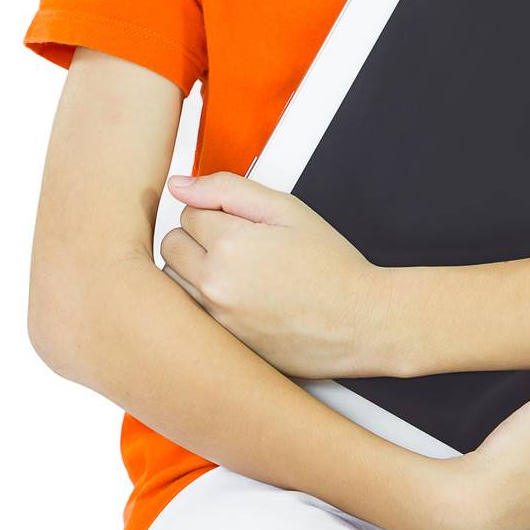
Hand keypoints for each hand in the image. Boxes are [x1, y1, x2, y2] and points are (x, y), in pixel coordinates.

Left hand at [159, 172, 391, 379]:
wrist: (359, 322)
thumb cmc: (330, 265)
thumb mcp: (287, 209)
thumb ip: (227, 189)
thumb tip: (178, 184)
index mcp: (230, 245)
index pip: (188, 211)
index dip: (217, 212)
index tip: (244, 223)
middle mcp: (215, 286)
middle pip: (171, 245)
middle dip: (197, 238)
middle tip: (238, 244)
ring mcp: (215, 320)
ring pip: (171, 282)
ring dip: (193, 271)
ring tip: (236, 272)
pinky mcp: (220, 345)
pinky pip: (187, 314)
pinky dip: (201, 302)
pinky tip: (235, 299)